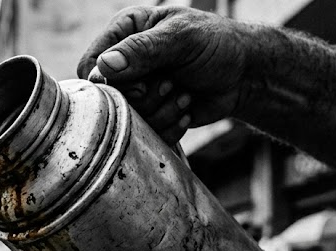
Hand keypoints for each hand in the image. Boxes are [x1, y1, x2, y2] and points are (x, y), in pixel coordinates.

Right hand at [77, 6, 251, 143]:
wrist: (244, 74)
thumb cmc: (216, 44)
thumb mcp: (182, 38)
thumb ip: (142, 50)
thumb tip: (104, 66)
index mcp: (125, 32)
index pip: (90, 64)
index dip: (107, 81)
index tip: (140, 82)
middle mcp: (126, 62)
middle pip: (108, 98)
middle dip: (144, 96)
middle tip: (171, 82)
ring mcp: (138, 91)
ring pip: (128, 119)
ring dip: (162, 110)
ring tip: (183, 93)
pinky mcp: (151, 116)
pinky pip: (147, 134)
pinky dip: (170, 125)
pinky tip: (186, 107)